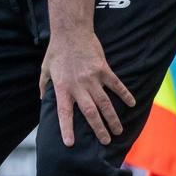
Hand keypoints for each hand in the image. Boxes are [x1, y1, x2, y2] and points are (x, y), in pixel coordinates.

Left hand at [39, 31, 134, 146]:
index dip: (66, 129)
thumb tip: (43, 100)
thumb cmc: (56, 50)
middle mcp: (78, 86)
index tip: (70, 144)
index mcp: (62, 87)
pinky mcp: (103, 69)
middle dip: (99, 129)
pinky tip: (132, 104)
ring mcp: (92, 78)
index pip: (64, 113)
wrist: (71, 31)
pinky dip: (125, 94)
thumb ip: (44, 86)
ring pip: (105, 103)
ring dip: (113, 118)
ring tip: (118, 131)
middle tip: (106, 142)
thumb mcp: (45, 69)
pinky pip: (116, 85)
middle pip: (90, 113)